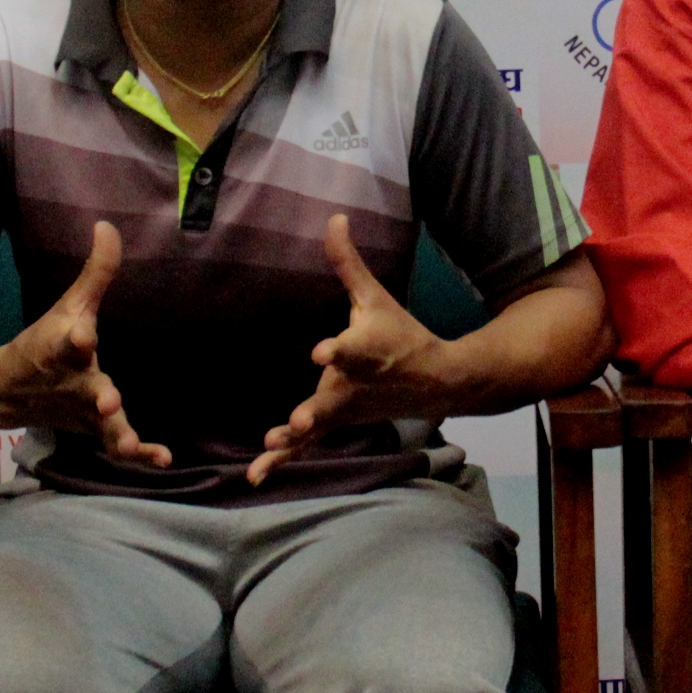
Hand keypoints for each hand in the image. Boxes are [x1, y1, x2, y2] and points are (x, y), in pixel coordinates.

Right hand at [0, 223, 166, 466]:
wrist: (13, 391)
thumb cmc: (48, 342)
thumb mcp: (70, 306)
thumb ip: (95, 272)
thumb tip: (108, 225)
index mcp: (64, 348)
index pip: (68, 341)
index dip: (75, 338)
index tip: (81, 335)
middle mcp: (75, 383)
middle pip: (89, 390)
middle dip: (100, 396)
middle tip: (108, 400)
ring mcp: (86, 411)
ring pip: (103, 426)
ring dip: (118, 434)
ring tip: (131, 446)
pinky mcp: (97, 430)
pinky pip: (118, 445)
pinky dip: (140, 454)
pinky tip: (162, 460)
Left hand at [249, 214, 455, 485]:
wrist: (437, 381)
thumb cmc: (400, 333)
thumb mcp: (375, 297)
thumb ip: (348, 263)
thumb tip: (334, 217)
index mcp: (365, 349)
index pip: (351, 349)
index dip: (337, 350)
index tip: (321, 352)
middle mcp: (354, 383)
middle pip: (333, 398)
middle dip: (316, 410)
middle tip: (299, 421)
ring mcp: (345, 409)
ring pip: (318, 428)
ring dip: (294, 440)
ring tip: (272, 445)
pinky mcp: (336, 423)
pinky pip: (306, 446)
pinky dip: (282, 460)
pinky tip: (254, 475)